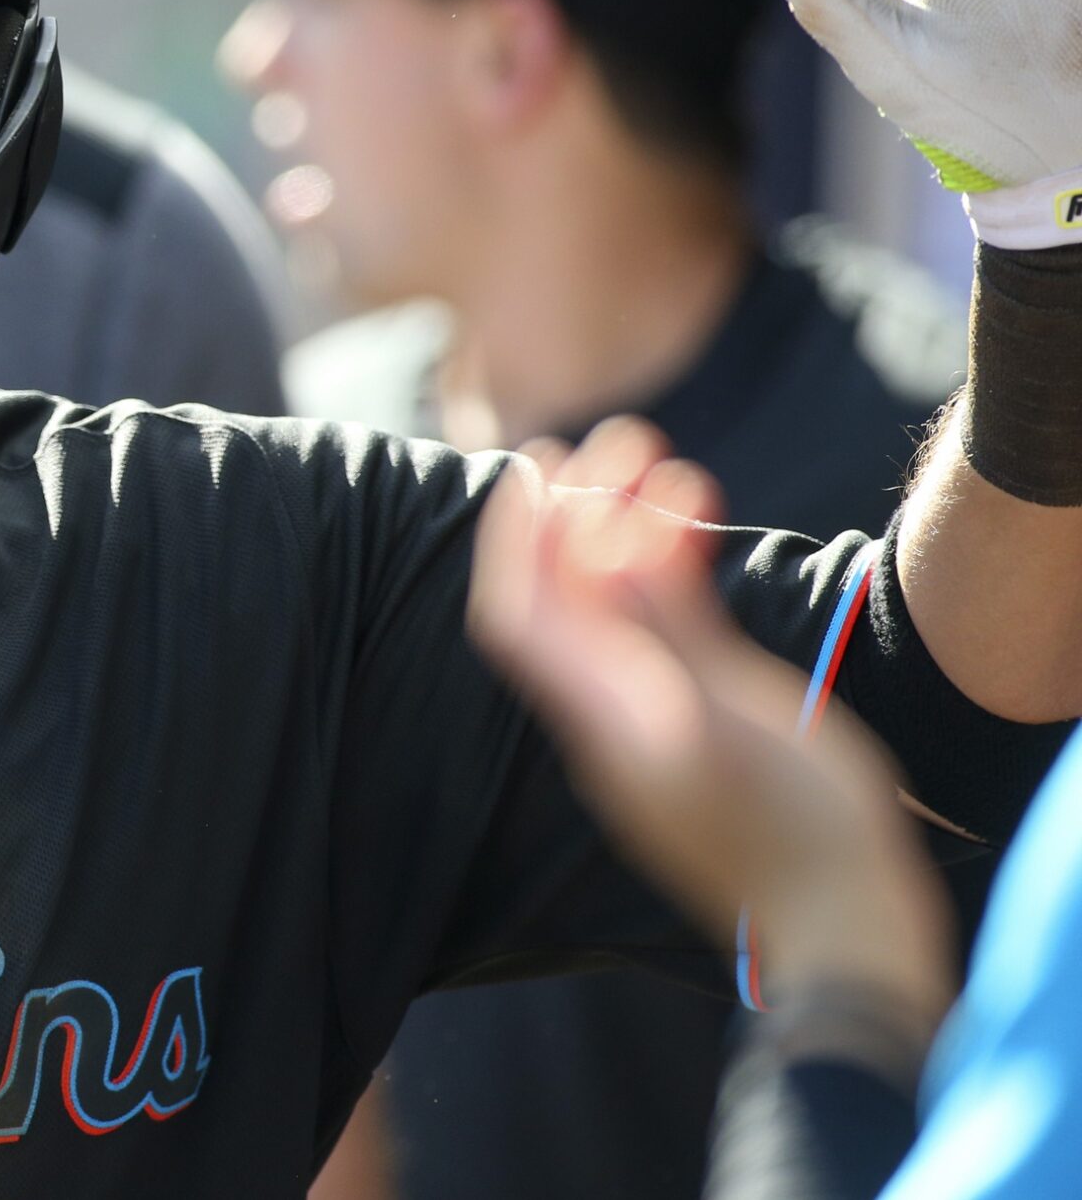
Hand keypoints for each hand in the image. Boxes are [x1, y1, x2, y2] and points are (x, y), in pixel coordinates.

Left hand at [468, 420, 956, 1025]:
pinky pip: (662, 625)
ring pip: (614, 600)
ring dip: (626, 527)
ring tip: (662, 460)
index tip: (531, 468)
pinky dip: (667, 567)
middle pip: (565, 594)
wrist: (846, 922)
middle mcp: (610, 711)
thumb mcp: (728, 730)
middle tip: (610, 440)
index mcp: (601, 720)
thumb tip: (610, 552)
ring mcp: (653, 709)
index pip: (521, 615)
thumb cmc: (795, 838)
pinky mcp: (699, 712)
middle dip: (577, 512)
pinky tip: (690, 513)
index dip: (515, 538)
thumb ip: (670, 641)